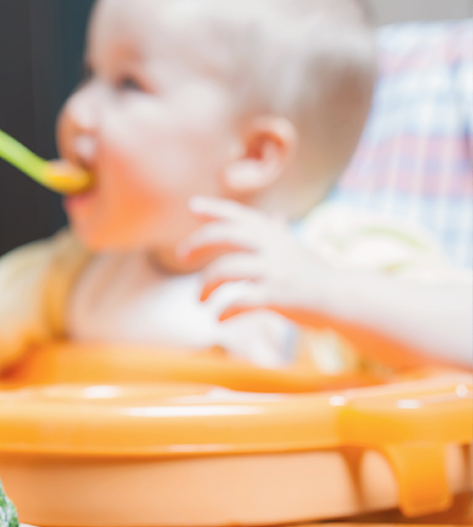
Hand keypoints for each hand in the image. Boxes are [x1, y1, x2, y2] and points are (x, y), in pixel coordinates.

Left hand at [177, 196, 336, 324]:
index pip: (240, 215)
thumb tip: (276, 216)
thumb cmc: (317, 275)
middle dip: (197, 243)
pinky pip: (240, 303)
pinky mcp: (277, 297)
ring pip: (225, 270)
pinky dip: (223, 313)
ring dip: (205, 286)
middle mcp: (273, 248)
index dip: (215, 208)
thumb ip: (281, 234)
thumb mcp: (298, 248)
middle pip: (225, 234)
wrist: (345, 299)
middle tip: (181, 256)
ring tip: (199, 301)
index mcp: (274, 235)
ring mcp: (275, 272)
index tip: (192, 205)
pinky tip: (218, 320)